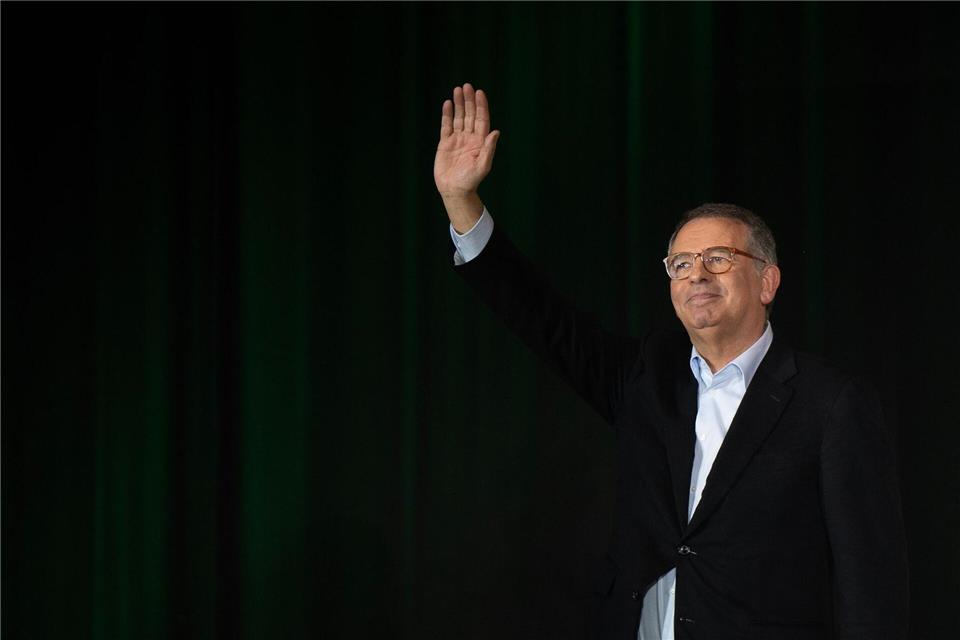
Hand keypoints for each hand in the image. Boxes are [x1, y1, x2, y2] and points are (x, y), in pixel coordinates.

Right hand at [434, 84, 499, 230]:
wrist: (455, 190)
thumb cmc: (471, 180)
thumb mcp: (483, 165)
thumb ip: (489, 148)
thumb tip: (496, 132)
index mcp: (480, 141)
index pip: (481, 119)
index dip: (481, 106)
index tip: (479, 93)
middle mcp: (469, 138)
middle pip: (470, 115)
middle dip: (469, 101)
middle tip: (467, 86)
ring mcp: (457, 139)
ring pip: (458, 117)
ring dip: (458, 104)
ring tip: (457, 90)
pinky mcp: (445, 143)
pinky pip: (446, 126)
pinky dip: (447, 115)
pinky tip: (447, 104)